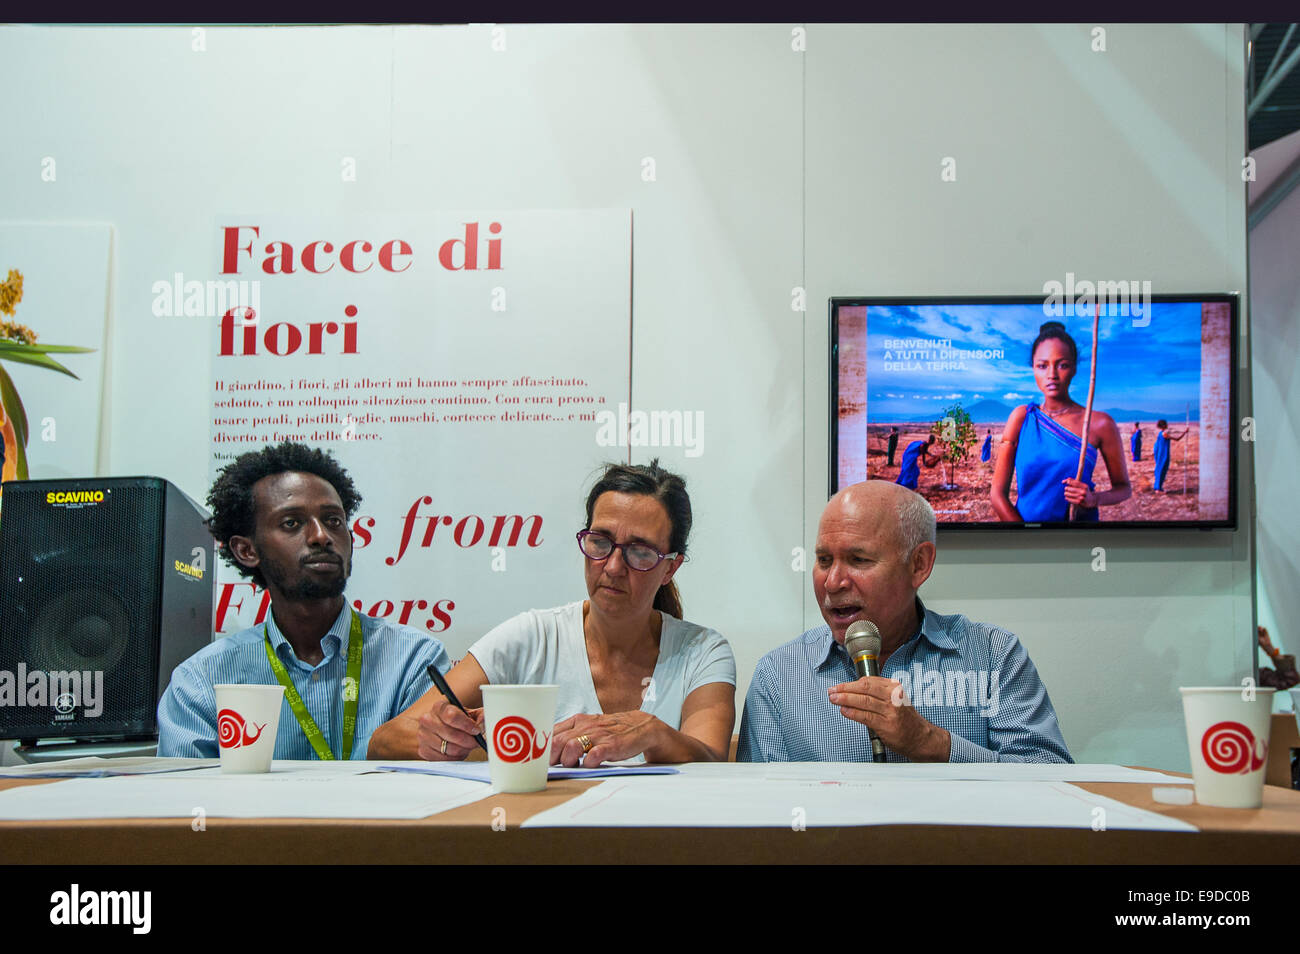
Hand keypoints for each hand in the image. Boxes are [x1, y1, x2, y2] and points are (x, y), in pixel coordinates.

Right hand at [415, 699, 483, 760]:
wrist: (443, 729)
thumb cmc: (458, 721)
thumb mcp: (471, 714)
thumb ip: (480, 717)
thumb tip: (482, 725)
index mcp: (439, 707)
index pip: (451, 716)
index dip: (467, 725)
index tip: (476, 730)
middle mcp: (427, 719)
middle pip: (451, 734)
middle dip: (468, 740)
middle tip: (475, 742)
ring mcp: (423, 736)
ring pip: (448, 748)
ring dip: (462, 750)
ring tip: (467, 746)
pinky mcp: (423, 750)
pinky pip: (443, 759)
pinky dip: (454, 758)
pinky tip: (458, 752)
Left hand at [550, 711, 663, 766]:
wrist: (641, 727)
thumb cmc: (610, 731)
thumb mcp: (589, 727)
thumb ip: (571, 735)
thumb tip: (549, 751)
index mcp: (578, 721)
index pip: (553, 732)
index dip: (543, 747)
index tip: (540, 758)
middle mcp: (586, 726)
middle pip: (558, 741)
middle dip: (551, 757)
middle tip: (553, 767)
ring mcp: (598, 736)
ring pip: (571, 746)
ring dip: (567, 760)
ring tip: (571, 765)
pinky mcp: (611, 746)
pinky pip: (593, 755)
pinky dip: (587, 763)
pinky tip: (589, 765)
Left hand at [828, 677, 949, 761]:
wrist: (920, 738)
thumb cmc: (905, 719)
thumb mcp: (895, 699)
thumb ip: (878, 693)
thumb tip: (852, 689)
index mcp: (894, 688)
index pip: (868, 681)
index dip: (851, 683)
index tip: (839, 686)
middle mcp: (893, 697)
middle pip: (864, 688)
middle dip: (845, 689)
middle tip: (832, 691)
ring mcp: (890, 711)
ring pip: (863, 701)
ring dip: (845, 699)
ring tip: (834, 699)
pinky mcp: (887, 725)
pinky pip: (866, 717)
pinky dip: (853, 713)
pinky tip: (844, 711)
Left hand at [1061, 478, 1095, 507]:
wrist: (1091, 501)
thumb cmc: (1084, 491)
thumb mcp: (1081, 485)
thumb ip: (1073, 481)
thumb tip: (1063, 481)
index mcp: (1085, 486)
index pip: (1073, 482)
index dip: (1067, 481)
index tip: (1064, 482)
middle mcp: (1083, 491)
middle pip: (1068, 488)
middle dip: (1066, 488)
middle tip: (1067, 489)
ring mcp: (1081, 497)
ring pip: (1067, 493)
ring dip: (1066, 493)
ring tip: (1067, 493)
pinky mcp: (1078, 502)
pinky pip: (1068, 499)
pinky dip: (1067, 498)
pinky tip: (1067, 497)